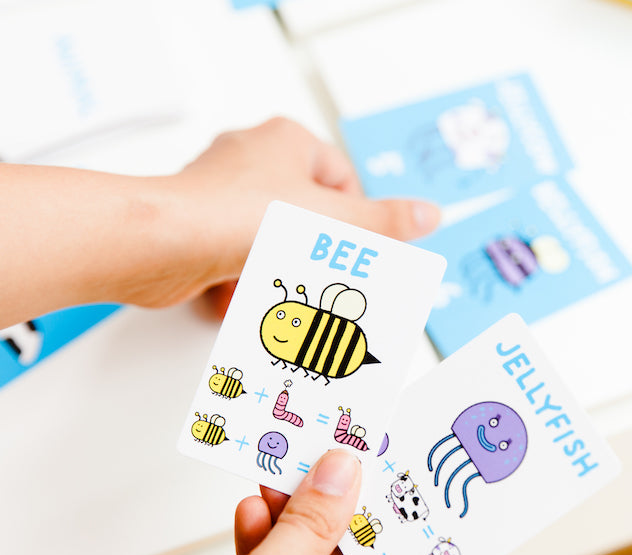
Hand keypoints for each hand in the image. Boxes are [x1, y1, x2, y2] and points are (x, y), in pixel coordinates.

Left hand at [138, 117, 441, 313]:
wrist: (167, 244)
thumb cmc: (241, 216)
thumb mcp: (334, 220)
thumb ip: (385, 222)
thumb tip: (428, 215)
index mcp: (286, 142)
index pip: (341, 180)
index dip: (354, 221)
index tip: (358, 253)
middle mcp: (250, 159)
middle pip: (303, 215)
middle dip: (309, 255)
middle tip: (319, 279)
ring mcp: (219, 191)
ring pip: (266, 241)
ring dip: (273, 273)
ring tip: (276, 291)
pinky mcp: (196, 224)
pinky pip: (233, 256)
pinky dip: (240, 282)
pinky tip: (240, 298)